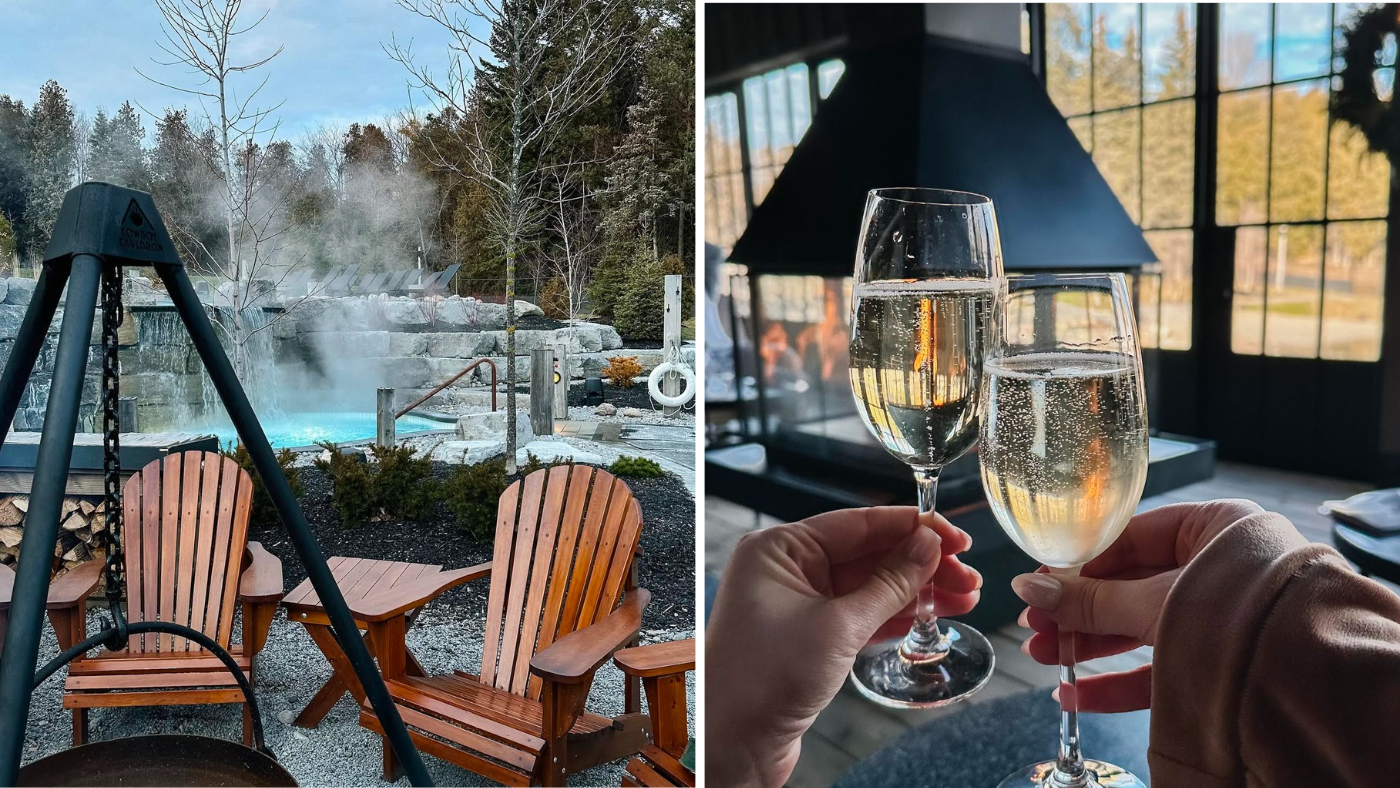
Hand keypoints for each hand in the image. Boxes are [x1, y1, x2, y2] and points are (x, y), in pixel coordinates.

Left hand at [704, 507, 981, 787]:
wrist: (733, 744)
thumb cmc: (764, 679)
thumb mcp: (838, 625)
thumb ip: (889, 584)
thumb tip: (928, 545)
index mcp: (779, 549)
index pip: (857, 523)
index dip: (911, 527)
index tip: (954, 535)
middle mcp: (787, 569)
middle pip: (868, 553)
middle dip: (921, 564)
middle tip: (968, 575)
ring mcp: (799, 604)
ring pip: (870, 586)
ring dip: (916, 591)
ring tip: (965, 597)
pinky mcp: (810, 638)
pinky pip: (861, 614)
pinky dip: (896, 615)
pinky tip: (932, 615)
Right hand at [1010, 499, 1264, 711]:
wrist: (1311, 684)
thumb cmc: (1239, 616)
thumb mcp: (1154, 601)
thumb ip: (1090, 599)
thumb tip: (1027, 587)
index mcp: (1216, 528)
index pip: (1133, 538)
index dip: (1081, 562)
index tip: (1040, 582)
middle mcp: (1221, 569)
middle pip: (1131, 586)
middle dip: (1078, 610)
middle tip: (1034, 623)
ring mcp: (1221, 621)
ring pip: (1141, 629)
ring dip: (1089, 645)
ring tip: (1043, 655)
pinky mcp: (1219, 667)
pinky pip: (1161, 671)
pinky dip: (1117, 683)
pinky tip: (1075, 694)